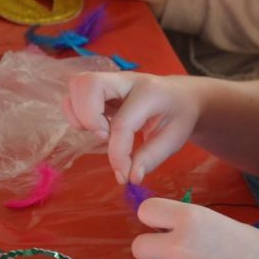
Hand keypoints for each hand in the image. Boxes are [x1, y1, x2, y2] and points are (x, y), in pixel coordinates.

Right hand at [63, 71, 198, 183]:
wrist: (182, 95)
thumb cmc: (179, 115)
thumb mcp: (175, 139)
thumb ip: (151, 158)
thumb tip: (130, 177)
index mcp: (150, 93)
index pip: (122, 123)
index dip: (117, 154)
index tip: (124, 175)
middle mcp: (127, 81)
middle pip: (89, 84)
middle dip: (88, 117)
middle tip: (105, 137)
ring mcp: (112, 81)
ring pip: (78, 86)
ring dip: (80, 114)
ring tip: (101, 132)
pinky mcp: (102, 88)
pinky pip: (76, 94)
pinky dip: (77, 113)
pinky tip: (97, 126)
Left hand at [132, 198, 258, 258]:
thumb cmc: (255, 251)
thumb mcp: (220, 224)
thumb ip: (190, 225)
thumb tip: (164, 228)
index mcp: (191, 218)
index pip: (146, 212)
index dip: (152, 220)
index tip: (160, 226)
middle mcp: (180, 244)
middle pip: (139, 246)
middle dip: (152, 250)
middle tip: (171, 253)